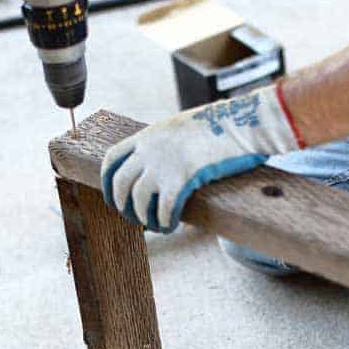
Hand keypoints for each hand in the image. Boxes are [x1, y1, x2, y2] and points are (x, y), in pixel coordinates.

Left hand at [101, 84, 303, 231]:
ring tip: (155, 225)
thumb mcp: (181, 127)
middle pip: (120, 183)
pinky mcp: (183, 178)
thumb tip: (166, 160)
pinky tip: (170, 226)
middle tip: (133, 218)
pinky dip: (164, 221)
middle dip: (122, 205)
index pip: (112, 158)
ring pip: (139, 199)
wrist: (241, 121)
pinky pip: (165, 208)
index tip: (113, 197)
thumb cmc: (219, 124)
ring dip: (144, 217)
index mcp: (147, 135)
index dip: (107, 182)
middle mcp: (150, 149)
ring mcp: (164, 163)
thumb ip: (167, 143)